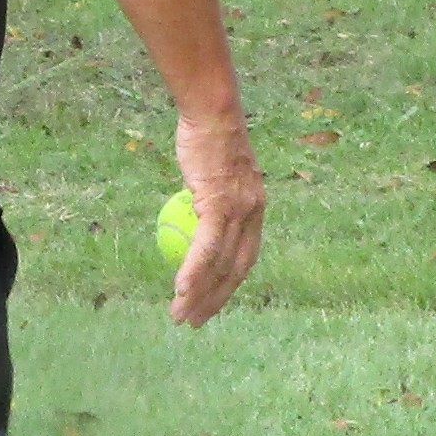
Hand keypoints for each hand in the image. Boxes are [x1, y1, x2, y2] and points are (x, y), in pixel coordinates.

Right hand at [168, 116, 263, 327]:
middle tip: (194, 322)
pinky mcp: (220, 205)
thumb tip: (195, 214)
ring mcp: (239, 211)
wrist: (212, 113)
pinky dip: (193, 273)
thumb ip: (212, 196)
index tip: (212, 302)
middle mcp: (253, 214)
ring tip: (180, 316)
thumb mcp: (216, 172)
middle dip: (215, 301)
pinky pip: (205, 248)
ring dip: (199, 295)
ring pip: (219, 265)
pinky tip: (180, 291)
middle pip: (236, 270)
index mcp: (256, 209)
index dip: (229, 284)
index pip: (245, 257)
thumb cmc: (208, 136)